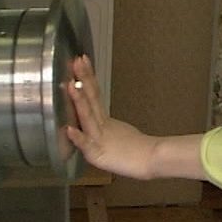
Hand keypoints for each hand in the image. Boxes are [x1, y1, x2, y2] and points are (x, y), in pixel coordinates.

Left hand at [64, 55, 157, 179]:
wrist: (151, 161)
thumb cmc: (135, 151)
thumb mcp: (117, 133)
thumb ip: (104, 126)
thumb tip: (95, 119)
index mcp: (104, 120)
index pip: (94, 94)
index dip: (87, 76)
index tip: (82, 60)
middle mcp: (101, 125)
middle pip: (91, 99)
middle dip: (83, 79)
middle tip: (78, 61)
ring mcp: (101, 138)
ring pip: (88, 117)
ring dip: (79, 102)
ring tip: (71, 86)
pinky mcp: (99, 154)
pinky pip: (87, 145)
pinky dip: (78, 137)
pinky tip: (69, 129)